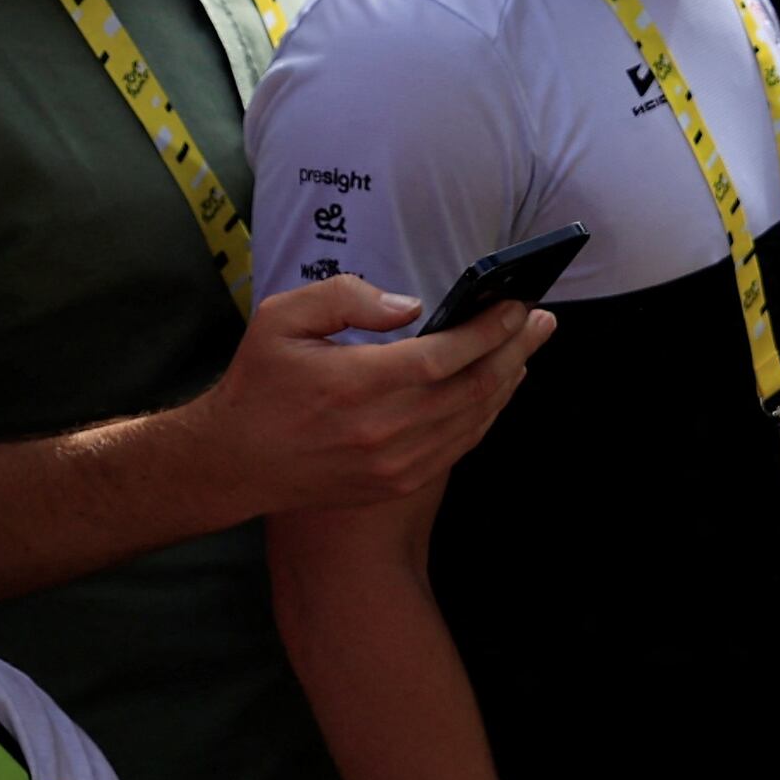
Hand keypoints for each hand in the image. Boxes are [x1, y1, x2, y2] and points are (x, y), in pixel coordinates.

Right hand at [211, 277, 550, 516]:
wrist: (236, 462)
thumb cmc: (259, 383)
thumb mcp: (282, 318)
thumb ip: (346, 297)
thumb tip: (411, 304)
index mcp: (356, 384)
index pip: (444, 356)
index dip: (488, 330)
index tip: (517, 304)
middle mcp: (383, 430)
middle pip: (473, 388)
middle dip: (515, 349)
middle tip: (542, 321)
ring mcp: (396, 463)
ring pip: (473, 419)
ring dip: (507, 381)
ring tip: (526, 348)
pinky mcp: (399, 482)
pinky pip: (459, 446)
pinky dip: (485, 414)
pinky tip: (495, 388)